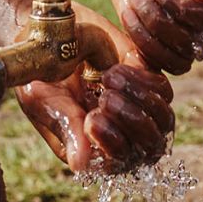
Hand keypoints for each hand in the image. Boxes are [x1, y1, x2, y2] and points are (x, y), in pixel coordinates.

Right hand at [18, 8, 175, 173]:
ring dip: (140, 100)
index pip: (119, 164)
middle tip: (105, 98)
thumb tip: (80, 165)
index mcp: (93, 150)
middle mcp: (121, 134)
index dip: (113, 146)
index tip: (91, 119)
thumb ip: (65, 128)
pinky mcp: (147, 82)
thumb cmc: (39, 76)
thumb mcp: (44, 101)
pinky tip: (113, 69)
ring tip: (107, 78)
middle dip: (131, 123)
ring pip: (163, 120)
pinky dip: (142, 81)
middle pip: (150, 147)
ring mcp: (137, 108)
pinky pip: (162, 91)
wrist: (46, 36)